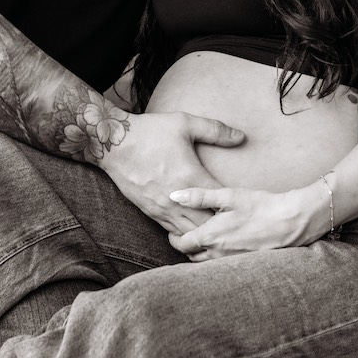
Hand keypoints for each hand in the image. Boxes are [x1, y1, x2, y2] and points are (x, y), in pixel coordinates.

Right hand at [99, 111, 244, 234]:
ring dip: (204, 233)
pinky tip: (194, 232)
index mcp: (191, 177)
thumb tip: (241, 137)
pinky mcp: (150, 213)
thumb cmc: (151, 131)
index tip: (244, 205)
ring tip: (218, 233)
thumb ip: (216, 130)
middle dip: (222, 225)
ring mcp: (163, 209)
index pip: (221, 202)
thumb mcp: (185, 123)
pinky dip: (186, 234)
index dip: (235, 206)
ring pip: (190, 234)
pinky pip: (172, 232)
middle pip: (208, 225)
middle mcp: (178, 199)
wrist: (114, 144)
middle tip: (234, 223)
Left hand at [166, 186, 312, 260]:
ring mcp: (231, 264)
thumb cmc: (258, 206)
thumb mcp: (227, 196)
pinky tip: (223, 246)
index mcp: (210, 238)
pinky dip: (216, 259)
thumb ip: (198, 196)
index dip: (174, 237)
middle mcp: (217, 255)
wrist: (290, 222)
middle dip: (186, 246)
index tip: (174, 230)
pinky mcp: (244, 266)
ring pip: (206, 264)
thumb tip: (173, 195)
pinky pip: (222, 267)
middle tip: (186, 234)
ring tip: (203, 240)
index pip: (181, 244)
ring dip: (200, 254)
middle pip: (191, 257)